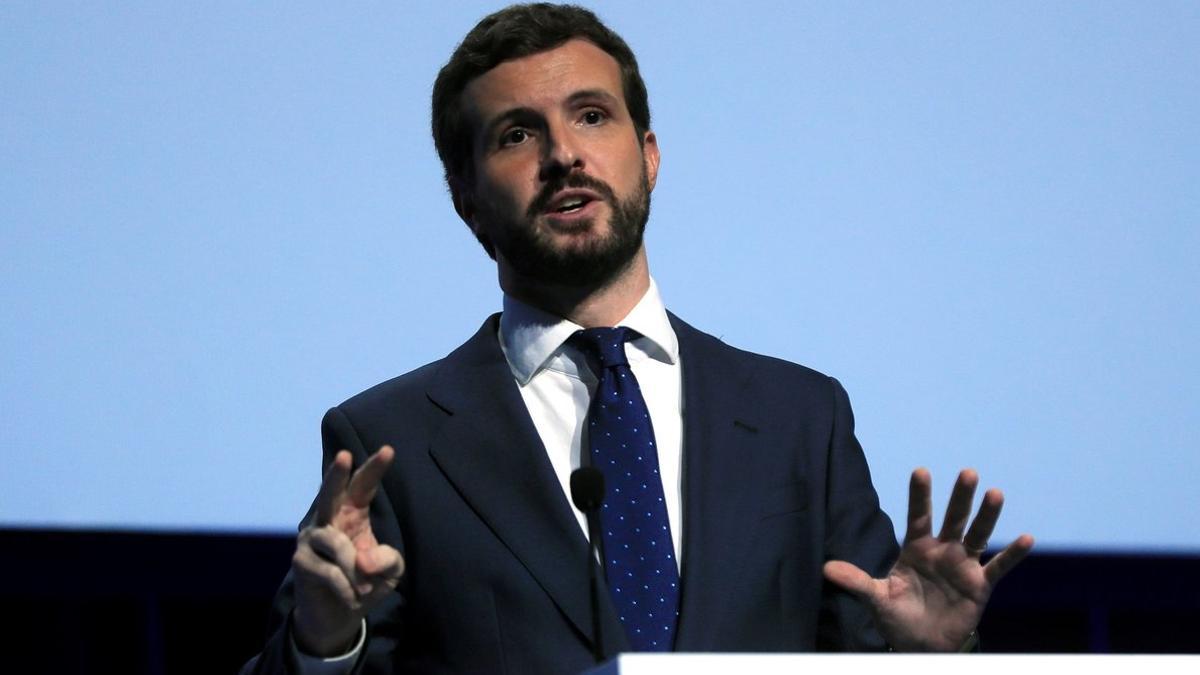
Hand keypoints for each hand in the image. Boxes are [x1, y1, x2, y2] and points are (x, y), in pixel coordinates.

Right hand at [291, 446, 403, 655]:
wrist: (338, 615)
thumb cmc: (366, 582)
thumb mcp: (390, 572)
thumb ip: (388, 560)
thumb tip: (364, 561)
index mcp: (353, 512)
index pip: (363, 486)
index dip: (374, 469)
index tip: (388, 450)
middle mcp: (328, 518)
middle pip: (330, 493)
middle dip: (337, 475)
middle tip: (344, 456)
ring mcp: (311, 538)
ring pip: (335, 543)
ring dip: (355, 570)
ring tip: (366, 588)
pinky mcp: (301, 561)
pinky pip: (328, 570)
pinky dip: (346, 587)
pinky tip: (352, 598)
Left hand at [823, 468, 1033, 650]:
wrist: (921, 645)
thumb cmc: (898, 617)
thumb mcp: (876, 598)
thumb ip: (856, 581)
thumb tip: (825, 568)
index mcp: (915, 548)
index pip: (918, 516)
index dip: (920, 495)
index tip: (921, 470)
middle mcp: (942, 551)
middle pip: (953, 519)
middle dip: (959, 498)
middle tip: (967, 473)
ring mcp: (963, 566)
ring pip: (978, 535)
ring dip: (987, 516)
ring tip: (996, 493)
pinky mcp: (980, 585)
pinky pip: (998, 567)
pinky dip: (1012, 554)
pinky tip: (1025, 538)